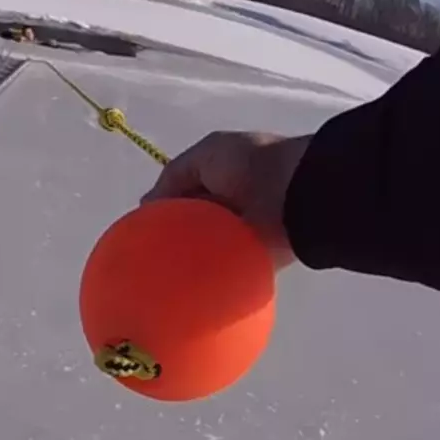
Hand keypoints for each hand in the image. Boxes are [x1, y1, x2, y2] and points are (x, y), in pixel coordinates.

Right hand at [141, 131, 312, 269]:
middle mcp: (233, 204)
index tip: (142, 228)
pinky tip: (188, 282)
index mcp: (223, 176)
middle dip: (175, 236)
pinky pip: (227, 268)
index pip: (185, 196)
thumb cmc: (250, 165)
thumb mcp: (203, 157)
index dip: (164, 209)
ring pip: (208, 247)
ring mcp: (245, 233)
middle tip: (150, 255)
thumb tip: (146, 205)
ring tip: (164, 273)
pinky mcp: (258, 259)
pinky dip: (210, 273)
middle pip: (194, 224)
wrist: (297, 192)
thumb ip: (173, 176)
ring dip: (191, 256)